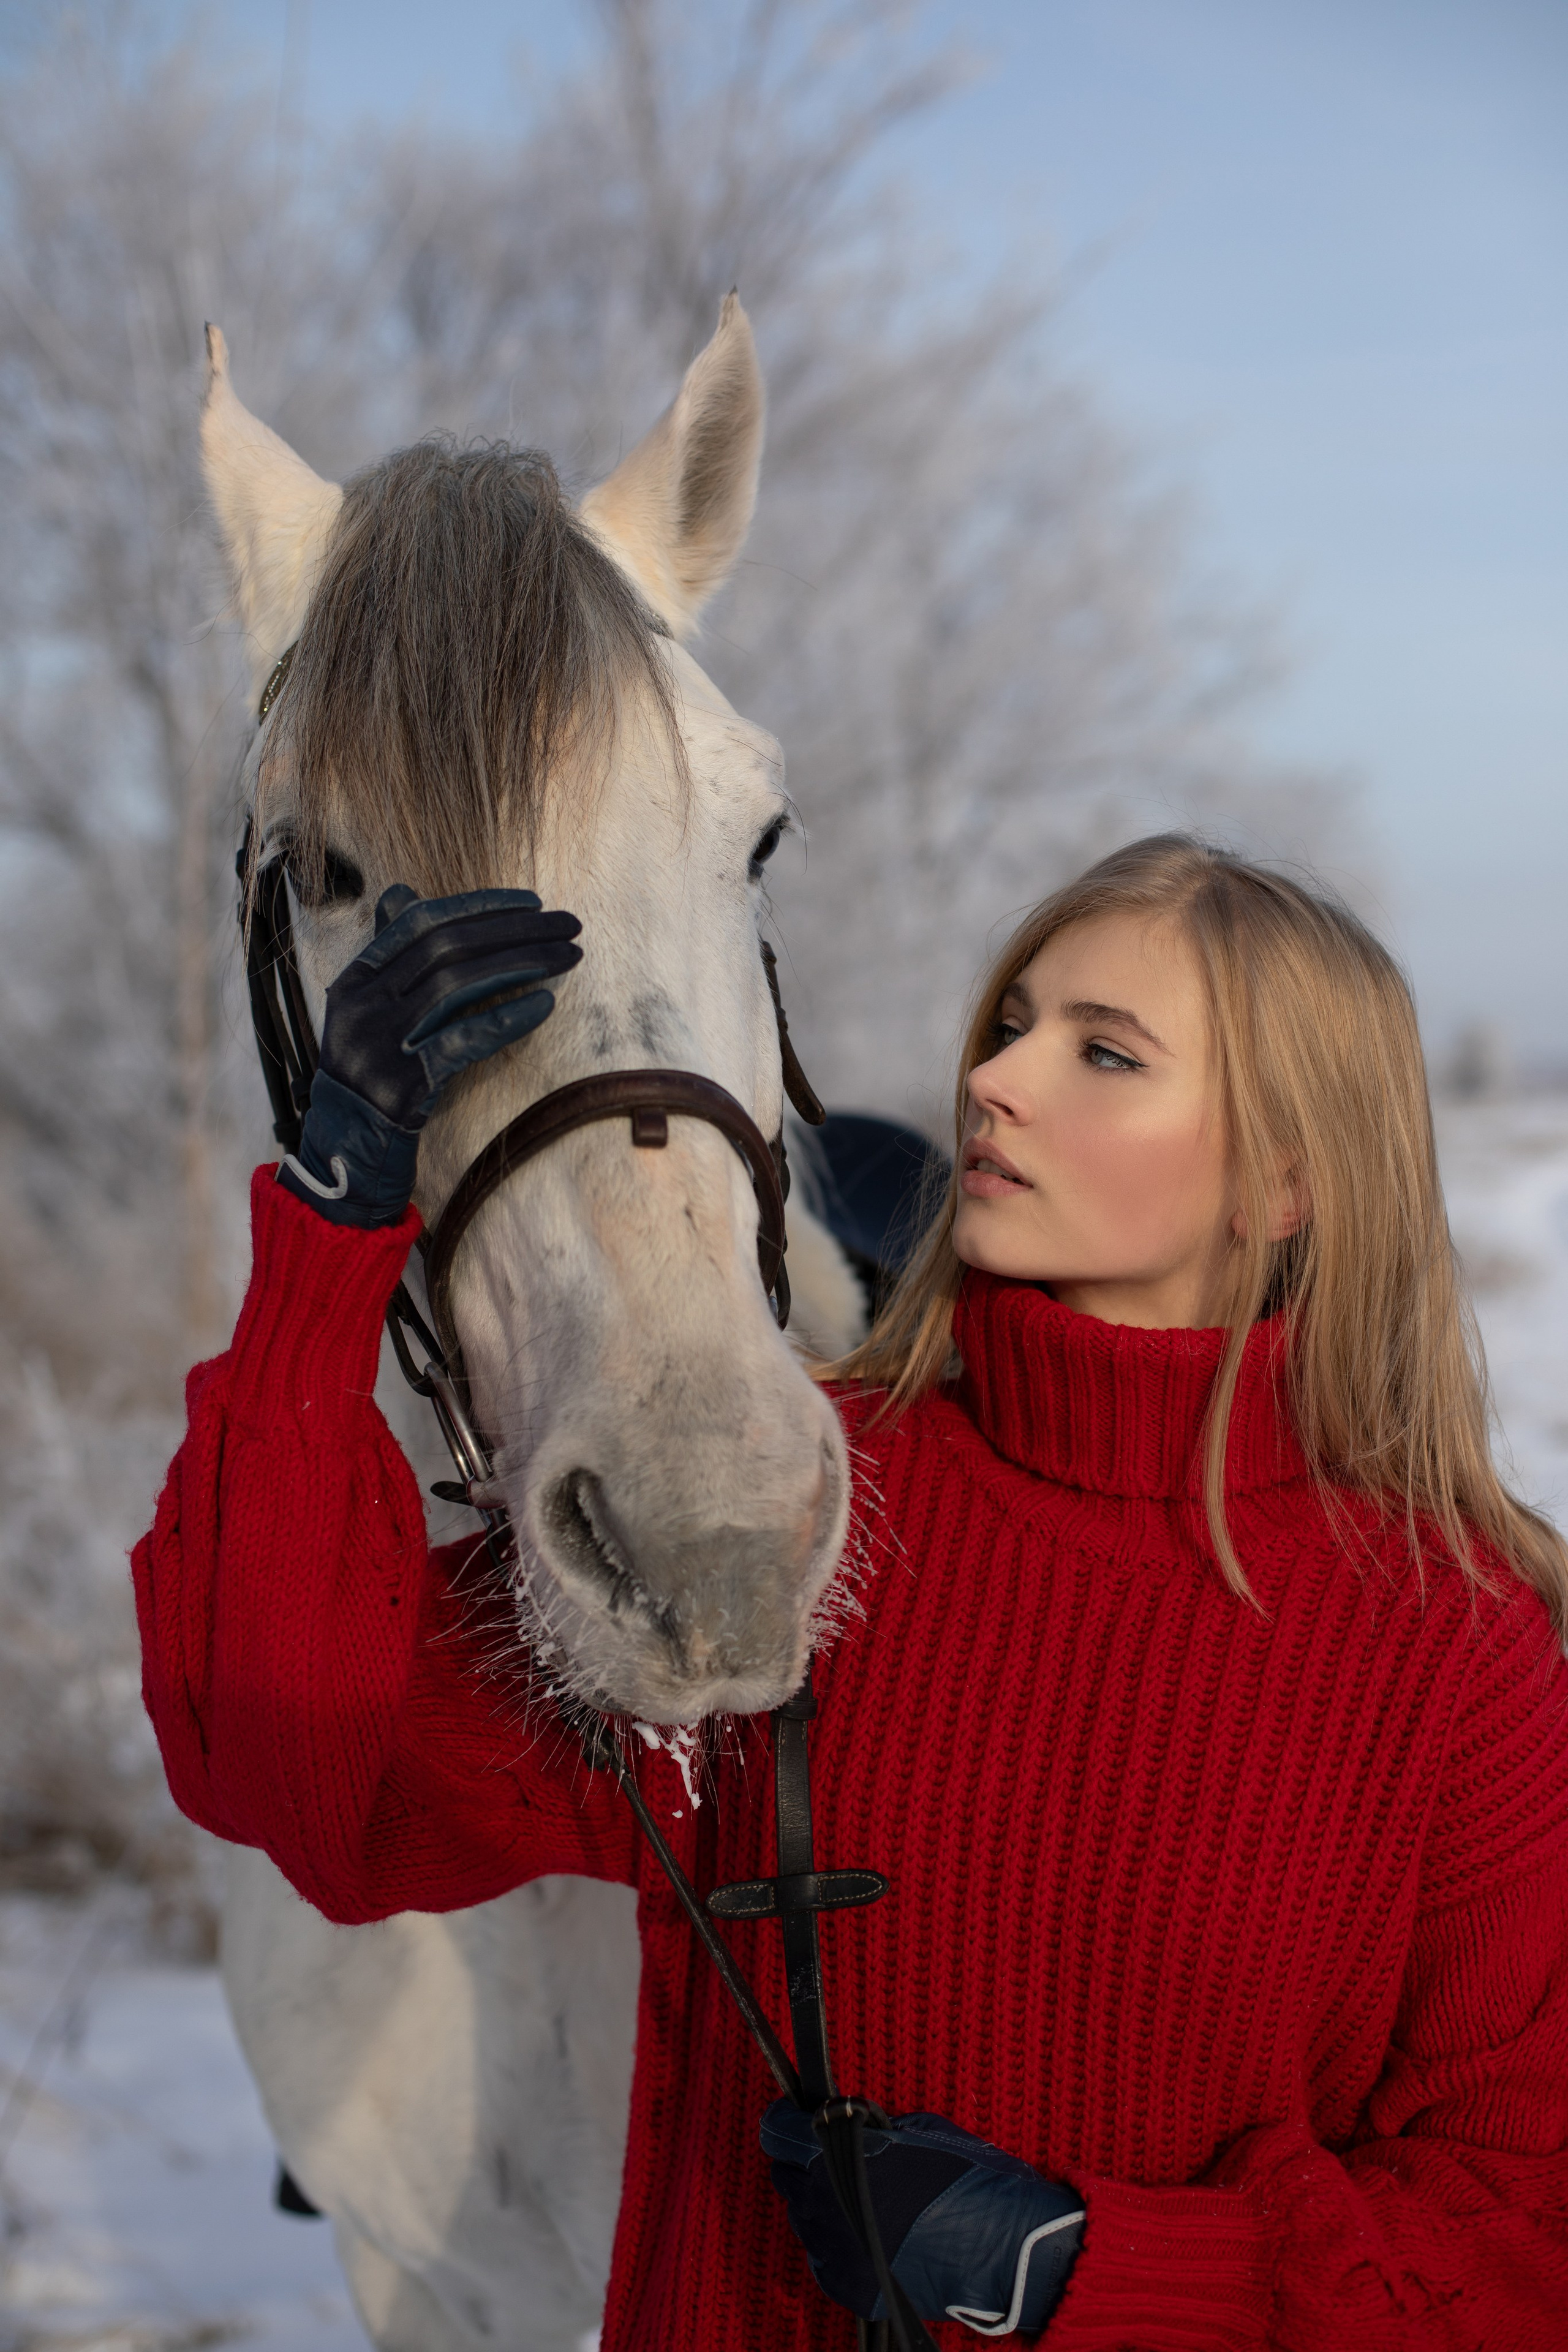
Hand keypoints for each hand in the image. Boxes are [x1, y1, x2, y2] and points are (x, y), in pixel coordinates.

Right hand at [278, 884, 581, 1226]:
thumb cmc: (371, 1073)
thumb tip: (403, 893)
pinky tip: (544, 1005)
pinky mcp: (403, 1084)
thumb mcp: (368, 1009)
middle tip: (570, 925)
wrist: (345, 1151)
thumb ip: (390, 955)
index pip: (420, 922)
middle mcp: (362, 1004)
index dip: (480, 907)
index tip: (532, 902)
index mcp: (355, 978)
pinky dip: (506, 1019)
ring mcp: (379, 1044)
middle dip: (515, 930)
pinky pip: (462, 1041)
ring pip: (456, 986)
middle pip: (446, 949)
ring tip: (568, 956)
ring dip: (521, 964)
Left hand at [763, 2100, 1082, 2338]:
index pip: (779, 2131)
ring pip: (803, 2220)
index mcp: (839, 2155)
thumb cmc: (967, 2177)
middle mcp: (826, 2203)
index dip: (784, 2122)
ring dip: (819, 2204)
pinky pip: (823, 2261)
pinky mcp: (851, 2289)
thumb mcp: (918, 2128)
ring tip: (858, 2198)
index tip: (790, 2120)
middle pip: (786, 2177)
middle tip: (830, 2157)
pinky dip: (836, 2246)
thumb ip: (871, 2127)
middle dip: (802, 2163)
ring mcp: (836, 2252)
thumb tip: (848, 2125)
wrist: (1003, 2249)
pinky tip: (867, 2234)